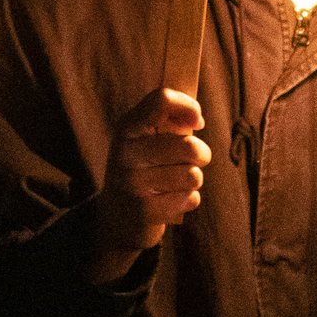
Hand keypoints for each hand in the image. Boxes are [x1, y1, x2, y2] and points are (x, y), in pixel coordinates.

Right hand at [91, 88, 210, 276]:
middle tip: (194, 160)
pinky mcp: (143, 211)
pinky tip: (172, 200)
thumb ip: (171, 120)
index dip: (188, 107)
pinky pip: (190, 199)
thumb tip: (196, 120)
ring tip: (178, 181)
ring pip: (193, 175)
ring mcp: (132, 182)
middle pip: (188, 146)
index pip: (162, 100)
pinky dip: (189, 199)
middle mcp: (126, 152)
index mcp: (127, 126)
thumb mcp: (148, 138)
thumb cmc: (144, 167)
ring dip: (193, 179)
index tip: (197, 122)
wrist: (114, 216)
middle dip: (201, 154)